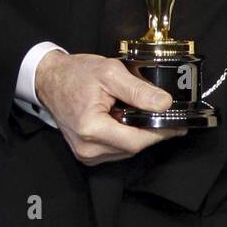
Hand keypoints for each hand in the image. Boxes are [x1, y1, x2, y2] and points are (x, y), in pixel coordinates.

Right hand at [35, 50, 187, 164]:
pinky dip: (127, 135)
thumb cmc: (75, 74)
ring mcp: (86, 153)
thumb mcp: (110, 72)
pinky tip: (127, 120)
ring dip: (139, 134)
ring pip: (126, 149)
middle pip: (133, 147)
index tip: (177, 124)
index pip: (136, 141)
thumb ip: (138, 90)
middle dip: (152, 132)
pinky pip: (116, 149)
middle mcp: (87, 147)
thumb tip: (164, 103)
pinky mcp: (87, 153)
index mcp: (91, 129)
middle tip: (166, 115)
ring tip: (142, 113)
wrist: (50, 79)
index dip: (160, 133)